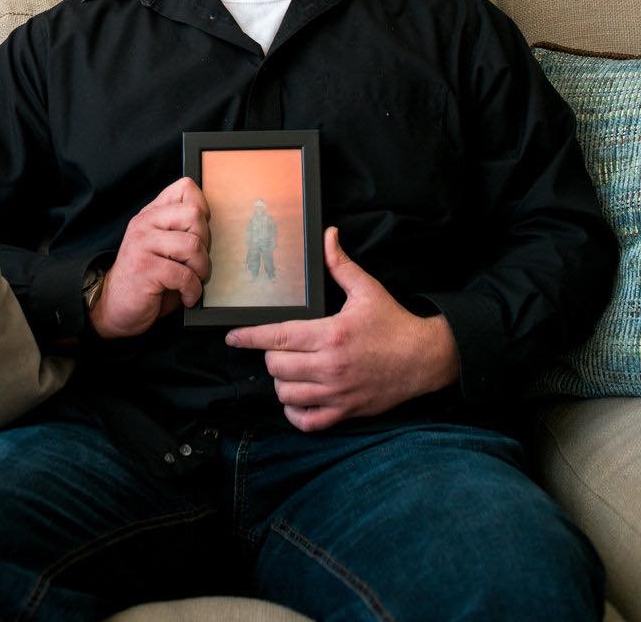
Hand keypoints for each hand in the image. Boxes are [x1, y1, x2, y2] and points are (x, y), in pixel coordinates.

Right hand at [89, 177, 210, 339]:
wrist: (116, 308)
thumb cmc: (148, 279)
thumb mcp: (165, 247)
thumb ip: (181, 229)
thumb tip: (210, 220)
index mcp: (152, 214)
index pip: (185, 188)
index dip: (202, 210)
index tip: (199, 234)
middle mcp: (144, 224)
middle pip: (194, 216)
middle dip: (205, 244)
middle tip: (197, 263)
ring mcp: (142, 244)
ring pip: (192, 245)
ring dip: (201, 270)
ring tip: (193, 280)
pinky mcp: (144, 268)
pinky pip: (184, 275)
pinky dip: (192, 290)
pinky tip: (186, 296)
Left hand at [225, 227, 459, 431]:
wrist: (424, 359)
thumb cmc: (394, 323)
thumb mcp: (367, 289)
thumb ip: (340, 264)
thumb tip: (327, 236)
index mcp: (331, 334)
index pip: (278, 336)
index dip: (250, 337)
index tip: (233, 337)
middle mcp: (330, 366)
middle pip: (277, 365)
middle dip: (270, 354)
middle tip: (278, 346)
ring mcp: (337, 393)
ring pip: (286, 393)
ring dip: (281, 380)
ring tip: (288, 368)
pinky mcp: (345, 411)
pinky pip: (306, 421)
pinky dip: (294, 411)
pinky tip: (297, 396)